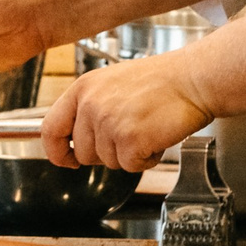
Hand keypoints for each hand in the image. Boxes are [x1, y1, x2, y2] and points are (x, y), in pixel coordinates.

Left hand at [43, 59, 211, 172]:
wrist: (194, 79)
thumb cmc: (162, 81)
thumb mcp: (111, 83)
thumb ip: (90, 108)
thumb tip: (76, 140)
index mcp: (83, 89)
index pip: (51, 129)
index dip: (57, 151)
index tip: (67, 159)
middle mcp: (91, 105)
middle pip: (84, 153)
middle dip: (107, 152)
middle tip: (131, 132)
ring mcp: (109, 122)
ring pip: (108, 162)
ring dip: (130, 154)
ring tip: (147, 128)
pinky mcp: (130, 139)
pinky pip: (131, 167)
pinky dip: (147, 159)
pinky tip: (156, 137)